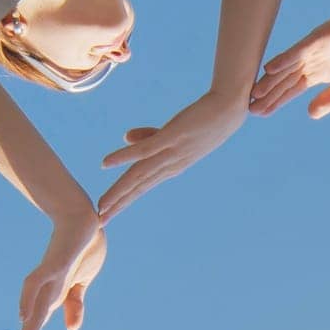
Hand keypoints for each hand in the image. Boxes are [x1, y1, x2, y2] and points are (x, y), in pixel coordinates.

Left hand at [16, 222, 106, 329]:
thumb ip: (74, 305)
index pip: (38, 328)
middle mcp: (46, 291)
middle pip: (33, 325)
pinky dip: (30, 298)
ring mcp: (49, 278)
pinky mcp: (54, 263)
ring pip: (34, 309)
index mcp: (52, 297)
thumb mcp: (81, 283)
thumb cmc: (83, 248)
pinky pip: (38, 282)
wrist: (85, 218)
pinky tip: (24, 314)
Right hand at [99, 90, 248, 219]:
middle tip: (101, 221)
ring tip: (103, 205)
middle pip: (139, 186)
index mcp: (171, 166)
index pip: (142, 186)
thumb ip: (148, 136)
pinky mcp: (173, 135)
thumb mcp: (172, 132)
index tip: (107, 216)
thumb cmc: (202, 120)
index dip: (124, 201)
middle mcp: (171, 164)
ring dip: (120, 191)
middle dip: (119, 204)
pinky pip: (145, 149)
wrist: (229, 108)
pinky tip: (105, 163)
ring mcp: (172, 152)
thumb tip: (126, 137)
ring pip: (140, 175)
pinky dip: (124, 156)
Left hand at [250, 4, 329, 118]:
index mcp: (320, 73)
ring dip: (271, 79)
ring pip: (289, 65)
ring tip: (254, 92)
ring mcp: (317, 48)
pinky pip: (301, 49)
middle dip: (268, 93)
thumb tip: (309, 114)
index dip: (276, 100)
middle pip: (285, 79)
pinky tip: (271, 69)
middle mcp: (314, 60)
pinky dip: (286, 59)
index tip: (259, 113)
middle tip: (248, 107)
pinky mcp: (324, 36)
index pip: (292, 89)